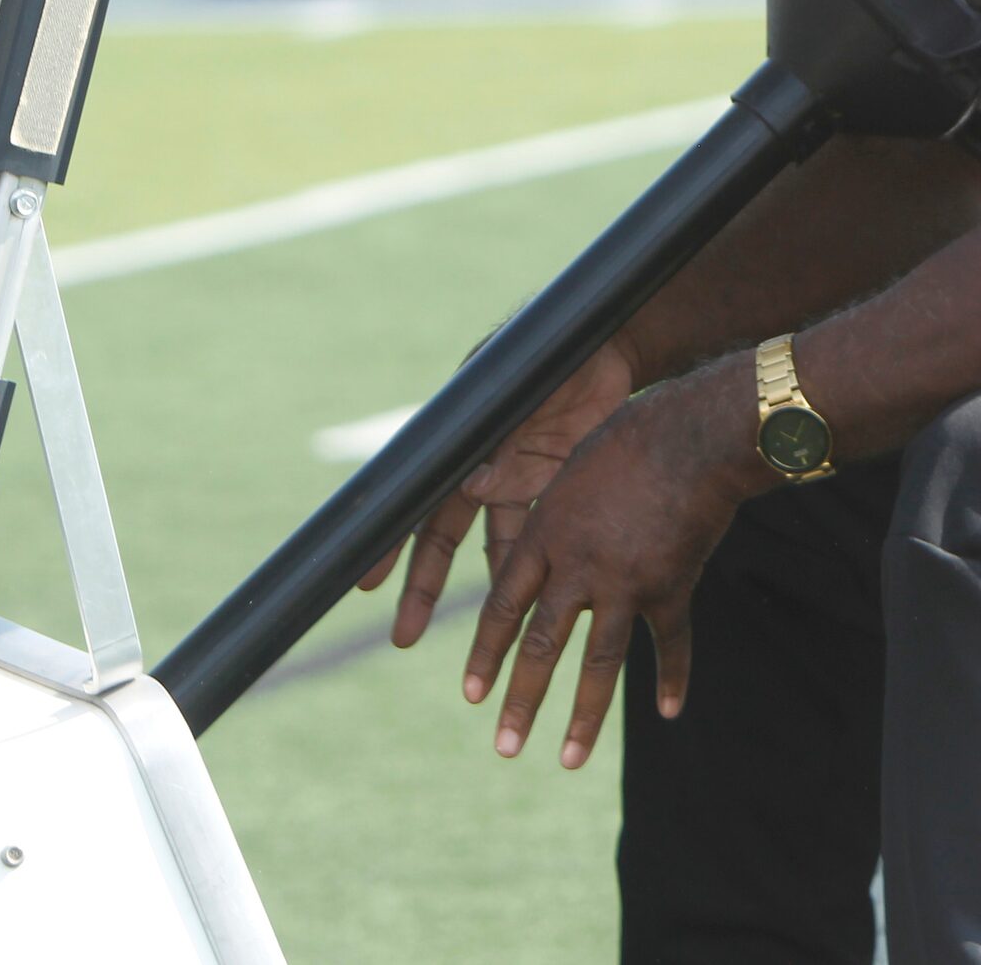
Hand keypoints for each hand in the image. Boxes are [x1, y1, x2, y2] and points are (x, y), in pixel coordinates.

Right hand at [357, 341, 634, 648]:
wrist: (617, 341)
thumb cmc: (558, 351)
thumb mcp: (523, 388)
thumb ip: (502, 436)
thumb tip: (474, 487)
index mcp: (460, 438)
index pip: (415, 497)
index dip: (389, 542)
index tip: (363, 582)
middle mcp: (481, 462)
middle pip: (443, 533)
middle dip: (424, 585)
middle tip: (404, 635)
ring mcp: (516, 475)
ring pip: (491, 542)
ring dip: (484, 587)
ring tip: (479, 640)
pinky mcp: (553, 482)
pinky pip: (534, 531)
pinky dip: (528, 564)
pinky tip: (525, 606)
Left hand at [464, 355, 765, 768]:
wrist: (696, 436)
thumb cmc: (631, 435)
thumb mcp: (572, 460)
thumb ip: (541, 496)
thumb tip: (485, 484)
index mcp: (546, 535)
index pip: (504, 607)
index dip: (488, 653)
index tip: (472, 694)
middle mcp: (578, 568)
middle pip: (543, 645)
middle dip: (521, 700)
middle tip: (504, 746)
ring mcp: (626, 582)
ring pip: (599, 661)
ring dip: (583, 715)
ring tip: (566, 760)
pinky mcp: (671, 586)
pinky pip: (670, 643)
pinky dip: (672, 676)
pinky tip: (669, 711)